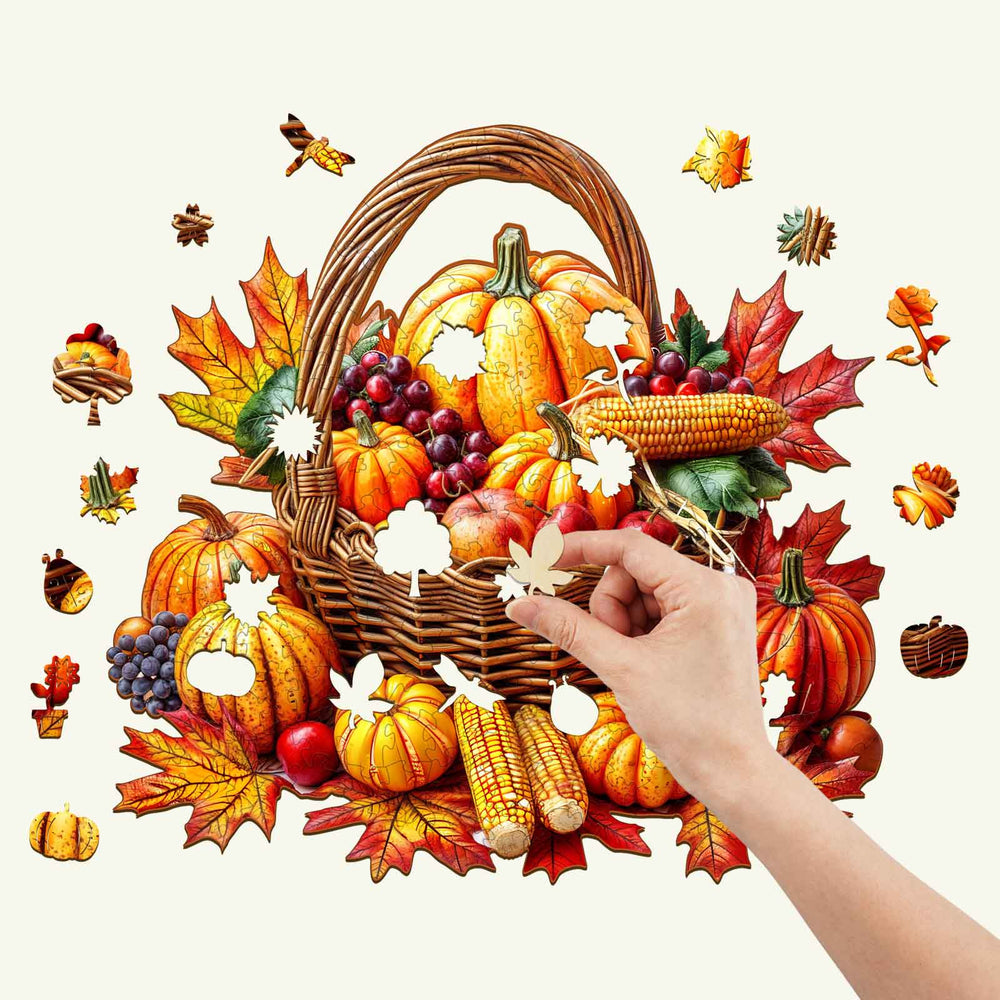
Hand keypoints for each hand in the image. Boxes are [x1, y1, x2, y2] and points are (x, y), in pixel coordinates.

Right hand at [505, 529, 769, 809]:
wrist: (734, 771)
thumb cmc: (687, 724)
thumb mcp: (620, 669)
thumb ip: (568, 628)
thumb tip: (519, 604)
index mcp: (704, 588)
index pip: (631, 546)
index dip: (582, 549)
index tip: (544, 559)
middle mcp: (719, 585)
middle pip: (635, 571)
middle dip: (612, 609)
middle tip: (615, 650)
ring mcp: (721, 603)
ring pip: (644, 590)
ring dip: (625, 622)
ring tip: (635, 664)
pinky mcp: (718, 621)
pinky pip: (663, 607)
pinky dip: (643, 630)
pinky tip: (649, 663)